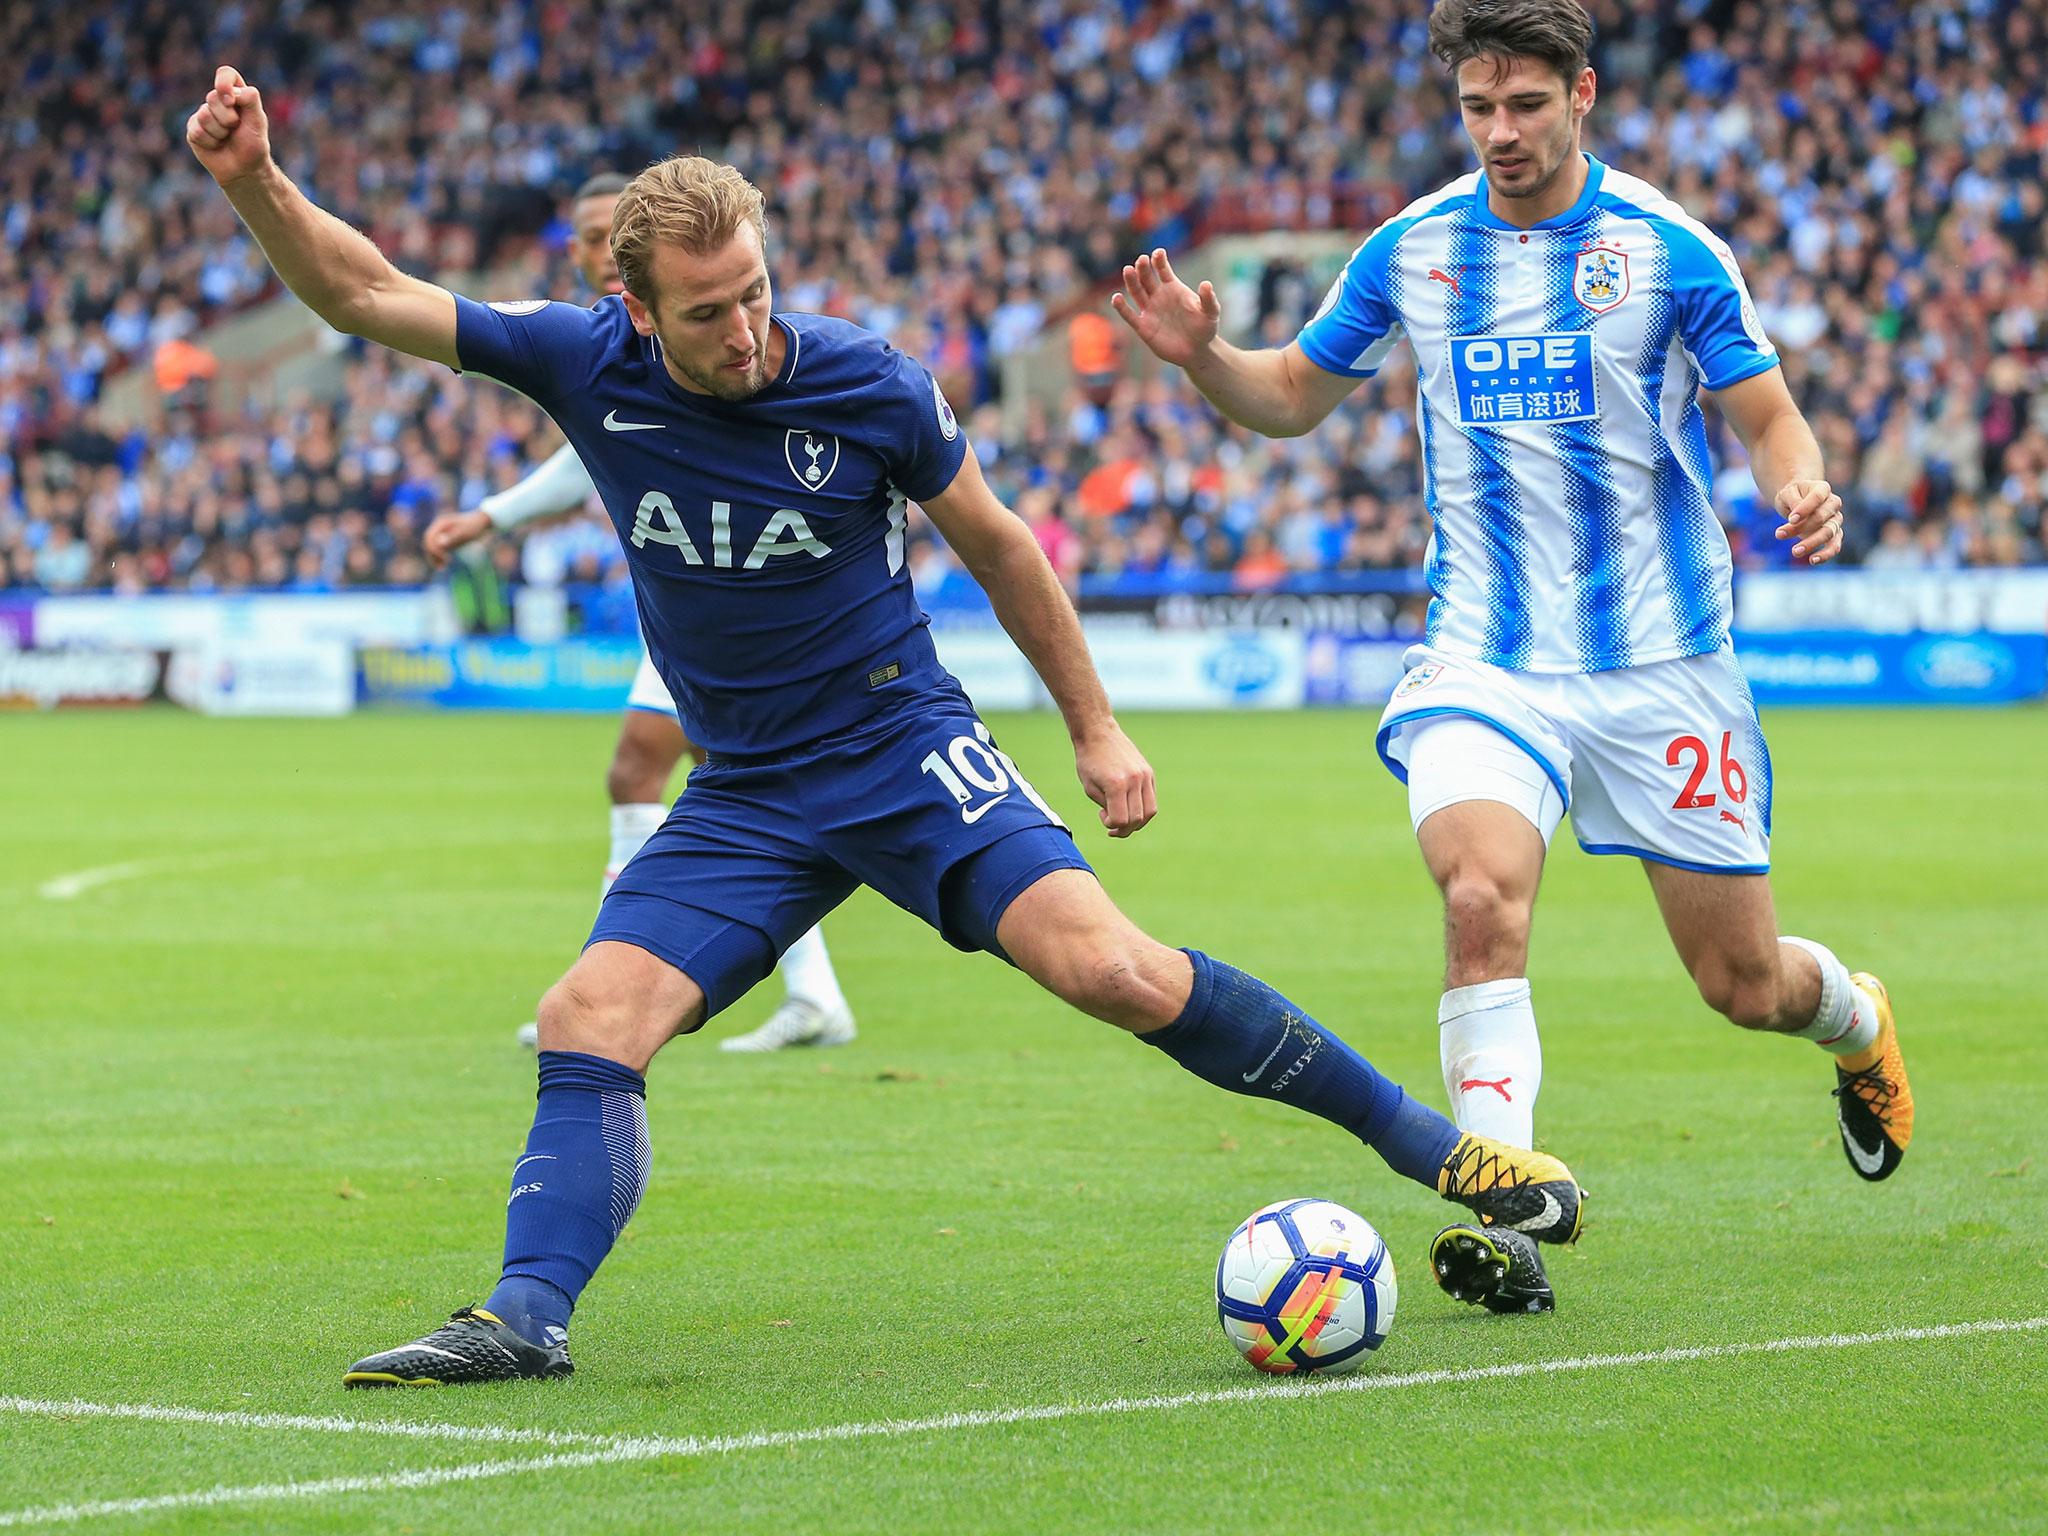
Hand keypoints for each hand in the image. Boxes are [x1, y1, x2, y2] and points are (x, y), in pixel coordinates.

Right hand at [185, 65, 271, 186]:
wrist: (244, 170)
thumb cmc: (253, 145)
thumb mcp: (258, 122)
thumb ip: (251, 102)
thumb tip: (238, 91)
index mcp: (235, 94)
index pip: (226, 74)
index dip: (224, 82)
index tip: (230, 98)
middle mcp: (217, 102)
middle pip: (213, 97)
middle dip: (228, 117)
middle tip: (235, 128)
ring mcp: (204, 115)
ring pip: (205, 115)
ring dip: (220, 131)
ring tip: (227, 138)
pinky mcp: (194, 130)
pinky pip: (198, 131)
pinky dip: (211, 141)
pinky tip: (216, 145)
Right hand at [423, 509, 494, 567]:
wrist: (482, 522)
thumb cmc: (475, 527)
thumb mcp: (466, 533)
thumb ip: (453, 537)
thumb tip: (440, 543)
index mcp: (441, 524)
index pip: (430, 538)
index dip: (435, 550)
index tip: (447, 560)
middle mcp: (438, 528)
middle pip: (428, 543)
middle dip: (433, 555)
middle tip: (442, 567)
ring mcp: (441, 533)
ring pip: (431, 547)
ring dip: (434, 558)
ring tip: (441, 568)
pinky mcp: (445, 539)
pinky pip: (438, 549)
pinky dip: (438, 557)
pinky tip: (444, 566)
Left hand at [1074, 719, 1157, 838]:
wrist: (1098, 733)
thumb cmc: (1089, 760)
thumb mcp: (1090, 788)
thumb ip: (1106, 807)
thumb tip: (1120, 821)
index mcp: (1116, 785)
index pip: (1121, 820)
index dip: (1111, 825)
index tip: (1101, 815)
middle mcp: (1134, 780)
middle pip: (1137, 819)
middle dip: (1125, 828)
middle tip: (1112, 825)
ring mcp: (1144, 775)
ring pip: (1150, 812)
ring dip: (1138, 822)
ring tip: (1124, 820)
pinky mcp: (1149, 772)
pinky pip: (1152, 799)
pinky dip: (1143, 809)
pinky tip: (1130, 807)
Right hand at [1110, 250, 1220, 367]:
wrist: (1197, 351)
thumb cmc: (1205, 329)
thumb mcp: (1211, 313)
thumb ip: (1208, 299)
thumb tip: (1206, 284)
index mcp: (1173, 288)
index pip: (1163, 270)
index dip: (1159, 261)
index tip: (1158, 253)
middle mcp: (1158, 296)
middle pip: (1146, 278)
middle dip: (1143, 268)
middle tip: (1141, 260)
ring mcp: (1149, 310)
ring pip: (1136, 292)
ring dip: (1131, 281)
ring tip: (1128, 270)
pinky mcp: (1143, 327)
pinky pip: (1130, 315)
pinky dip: (1122, 307)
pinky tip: (1117, 298)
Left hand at [1774, 479, 1844, 564]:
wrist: (1797, 500)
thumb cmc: (1792, 495)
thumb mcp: (1787, 493)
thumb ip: (1793, 501)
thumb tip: (1796, 518)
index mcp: (1823, 489)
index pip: (1817, 498)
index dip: (1805, 509)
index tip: (1790, 519)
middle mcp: (1833, 504)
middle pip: (1820, 517)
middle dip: (1800, 527)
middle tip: (1778, 534)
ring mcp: (1835, 520)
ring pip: (1828, 533)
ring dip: (1811, 543)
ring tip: (1795, 551)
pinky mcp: (1834, 535)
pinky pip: (1834, 546)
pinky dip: (1825, 554)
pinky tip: (1812, 560)